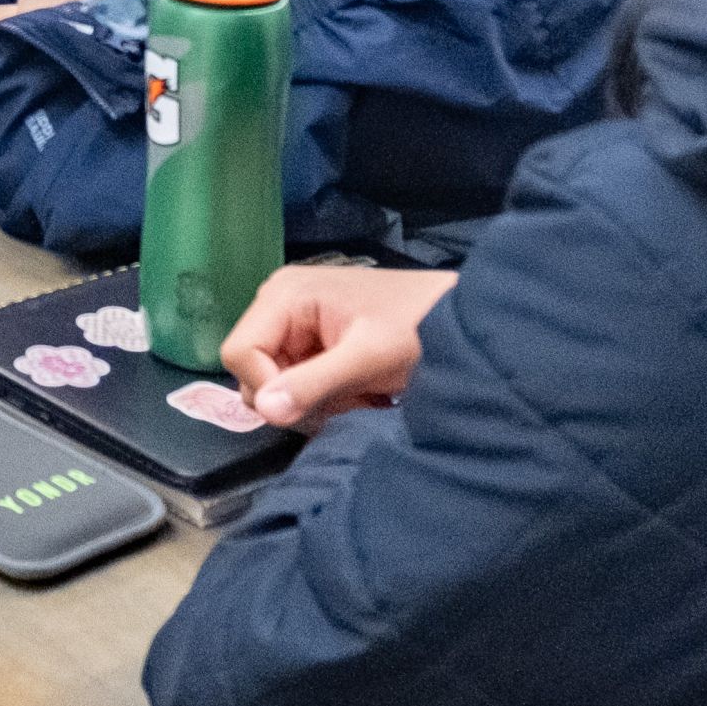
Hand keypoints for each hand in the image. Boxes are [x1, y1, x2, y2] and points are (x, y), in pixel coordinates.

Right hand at [221, 265, 458, 428]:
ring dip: (315, 402)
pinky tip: (360, 394)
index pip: (239, 352)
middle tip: (343, 401)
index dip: (266, 387)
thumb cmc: (419, 326)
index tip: (309, 406)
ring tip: (359, 396)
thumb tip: (263, 410)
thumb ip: (313, 382)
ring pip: (277, 384)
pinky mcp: (315, 343)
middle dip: (294, 397)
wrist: (466, 320)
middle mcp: (280, 304)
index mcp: (284, 295)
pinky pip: (299, 384)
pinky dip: (327, 398)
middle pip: (254, 370)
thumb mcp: (368, 357)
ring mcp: (297, 324)